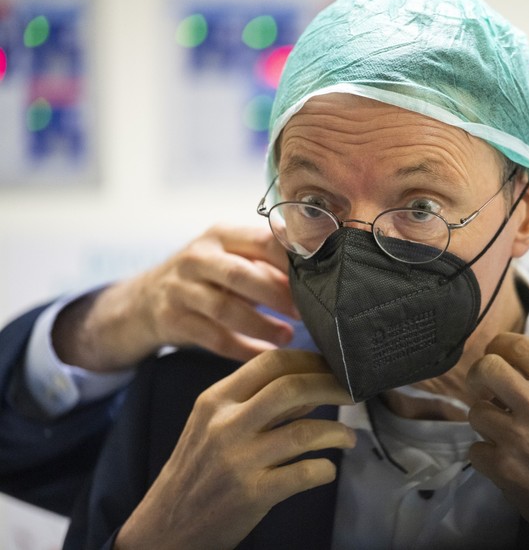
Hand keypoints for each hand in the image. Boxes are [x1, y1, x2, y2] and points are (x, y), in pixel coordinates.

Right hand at [54, 224, 298, 370]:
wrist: (145, 300)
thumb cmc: (209, 276)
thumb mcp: (233, 257)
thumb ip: (269, 262)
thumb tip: (322, 272)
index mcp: (222, 234)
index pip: (262, 240)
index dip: (291, 261)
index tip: (319, 279)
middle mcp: (197, 257)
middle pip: (241, 274)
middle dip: (278, 295)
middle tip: (308, 313)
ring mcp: (180, 288)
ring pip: (225, 309)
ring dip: (262, 326)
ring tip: (288, 337)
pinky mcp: (172, 319)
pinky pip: (213, 338)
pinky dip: (243, 350)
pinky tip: (266, 355)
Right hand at [116, 349, 355, 549]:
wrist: (165, 528)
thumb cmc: (198, 470)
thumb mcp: (214, 424)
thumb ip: (256, 402)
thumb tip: (310, 384)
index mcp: (216, 400)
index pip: (271, 362)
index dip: (311, 360)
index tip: (333, 366)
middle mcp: (225, 425)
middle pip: (292, 388)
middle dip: (333, 386)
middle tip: (354, 392)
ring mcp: (239, 460)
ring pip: (306, 431)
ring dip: (337, 431)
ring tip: (348, 437)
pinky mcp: (252, 494)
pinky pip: (305, 473)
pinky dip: (325, 468)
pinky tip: (327, 468)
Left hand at [466, 333, 528, 541]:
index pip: (521, 346)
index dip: (502, 344)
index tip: (498, 351)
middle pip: (487, 367)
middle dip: (481, 374)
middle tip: (485, 385)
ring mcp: (518, 438)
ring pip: (475, 410)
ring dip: (484, 419)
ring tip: (500, 430)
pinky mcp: (504, 469)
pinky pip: (475, 449)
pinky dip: (485, 455)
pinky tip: (503, 460)